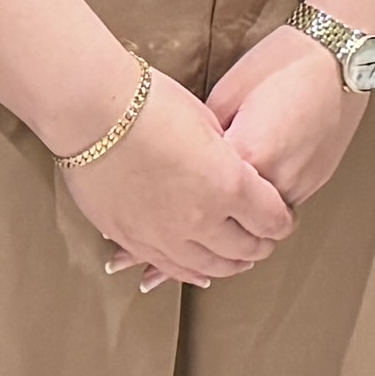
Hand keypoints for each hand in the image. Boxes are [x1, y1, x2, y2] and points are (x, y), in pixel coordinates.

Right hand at [70, 73, 292, 293]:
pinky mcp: (131, 239)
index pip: (271, 220)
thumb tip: (231, 169)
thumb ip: (226, 157)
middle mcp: (200, 218)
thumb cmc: (151, 103)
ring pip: (206, 267)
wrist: (91, 112)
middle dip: (259, 246)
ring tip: (237, 262)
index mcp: (229, 185)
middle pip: (243, 250)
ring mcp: (163, 235)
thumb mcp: (207, 123)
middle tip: (265, 241)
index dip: (282, 222)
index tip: (284, 219)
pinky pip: (168, 267)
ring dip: (227, 266)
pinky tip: (199, 272)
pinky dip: (189, 272)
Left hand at [206, 23, 365, 208]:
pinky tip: (266, 162)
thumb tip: (196, 159)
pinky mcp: (319, 181)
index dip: (191, 176)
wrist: (340, 56)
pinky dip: (271, 191)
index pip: (205, 186)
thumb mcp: (227, 92)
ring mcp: (302, 184)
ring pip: (262, 212)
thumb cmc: (283, 63)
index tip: (181, 170)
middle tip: (204, 174)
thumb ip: (208, 135)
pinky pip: (285, 198)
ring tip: (238, 166)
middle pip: (234, 206)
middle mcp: (277, 180)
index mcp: (248, 155)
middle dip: (218, 193)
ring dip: (248, 198)